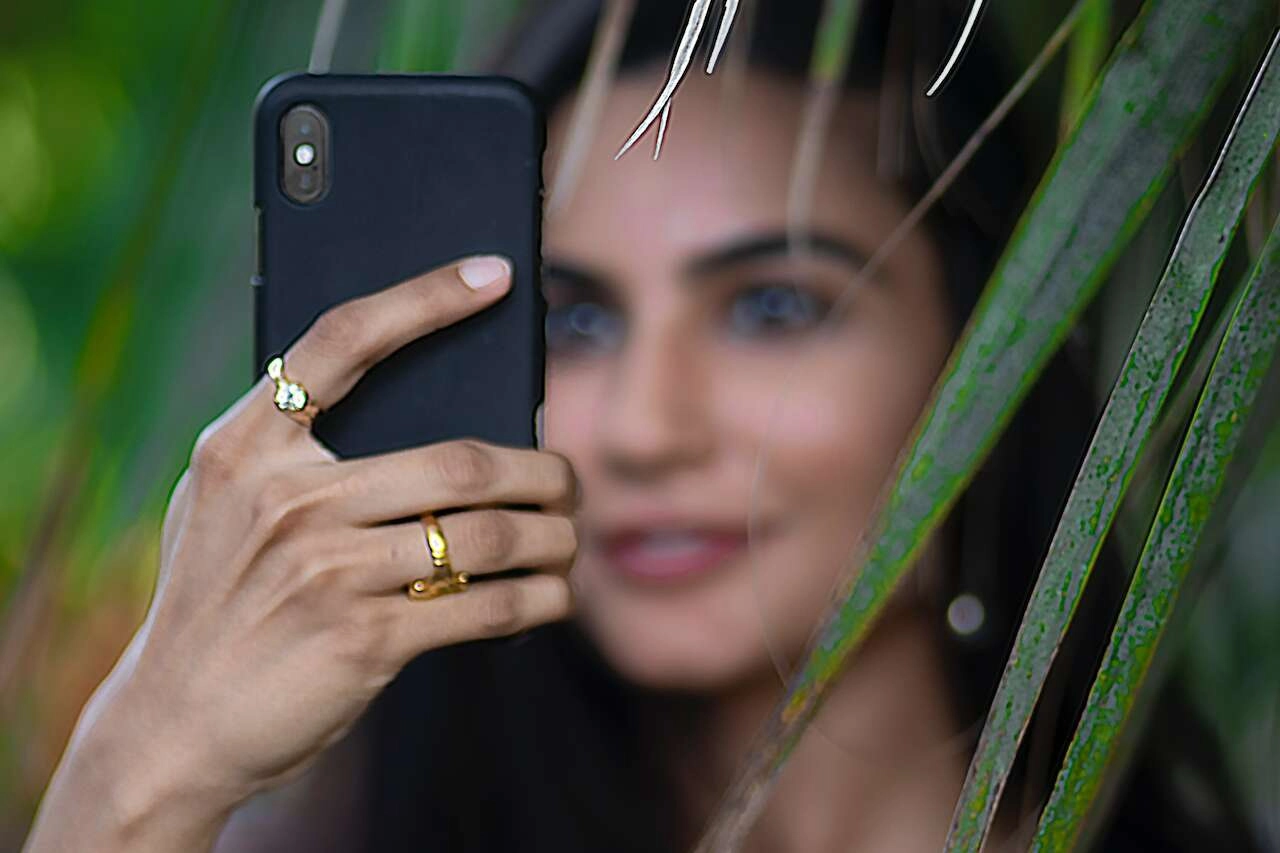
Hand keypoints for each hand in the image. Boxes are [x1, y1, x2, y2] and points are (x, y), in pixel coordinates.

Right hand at [24, 255, 577, 851]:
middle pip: (460, 460)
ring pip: (487, 536)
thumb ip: (289, 452)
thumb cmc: (218, 600)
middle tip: (568, 482)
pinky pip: (483, 607)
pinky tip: (553, 595)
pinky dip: (537, 599)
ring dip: (552, 538)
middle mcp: (285, 498)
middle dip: (542, 472)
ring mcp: (324, 571)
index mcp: (245, 446)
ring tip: (568, 540)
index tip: (497, 274)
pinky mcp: (362, 640)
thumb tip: (421, 412)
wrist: (173, 722)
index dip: (426, 298)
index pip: (343, 340)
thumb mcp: (223, 505)